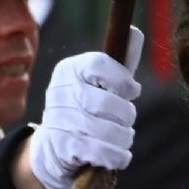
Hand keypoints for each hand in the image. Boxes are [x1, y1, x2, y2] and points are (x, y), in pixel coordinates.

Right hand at [28, 27, 142, 188]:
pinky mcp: (65, 147)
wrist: (52, 149)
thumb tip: (136, 32)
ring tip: (120, 138)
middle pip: (112, 103)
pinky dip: (118, 157)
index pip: (101, 65)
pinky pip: (105, 152)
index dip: (123, 80)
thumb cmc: (84, 109)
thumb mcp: (98, 83)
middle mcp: (62, 92)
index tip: (132, 91)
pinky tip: (118, 155)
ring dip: (124, 138)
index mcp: (70, 70)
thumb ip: (120, 63)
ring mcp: (62, 120)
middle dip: (126, 115)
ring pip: (113, 131)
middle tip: (123, 120)